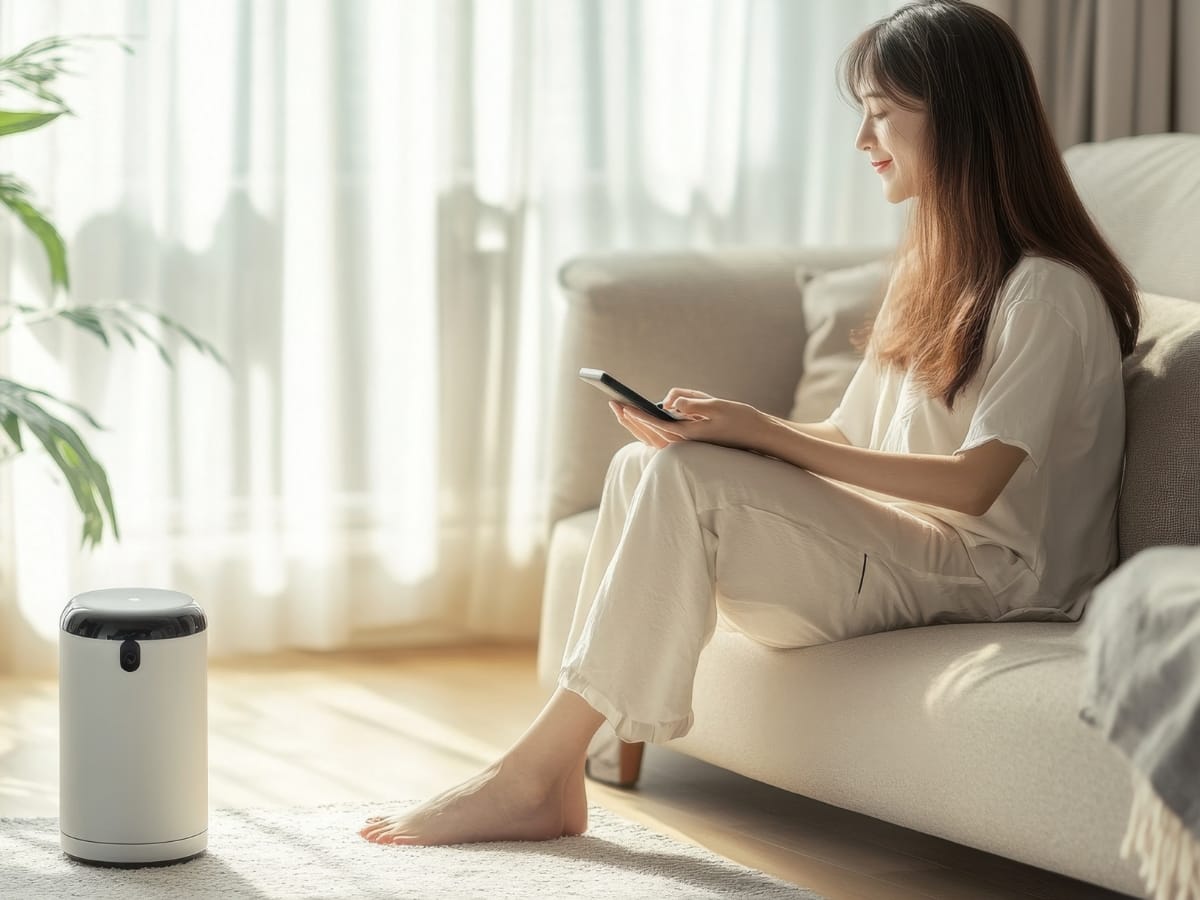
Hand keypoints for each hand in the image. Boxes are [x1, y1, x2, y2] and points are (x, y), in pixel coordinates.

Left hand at [608, 388, 769, 453]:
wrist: (758, 434)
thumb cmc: (739, 417)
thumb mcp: (717, 404)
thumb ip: (692, 402)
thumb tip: (668, 401)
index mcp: (690, 435)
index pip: (658, 425)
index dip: (639, 416)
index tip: (624, 407)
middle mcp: (686, 443)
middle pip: (651, 433)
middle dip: (631, 419)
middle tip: (614, 403)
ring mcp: (688, 445)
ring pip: (655, 436)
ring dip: (637, 424)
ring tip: (621, 409)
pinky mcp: (692, 442)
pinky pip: (664, 437)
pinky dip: (650, 428)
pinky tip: (641, 418)